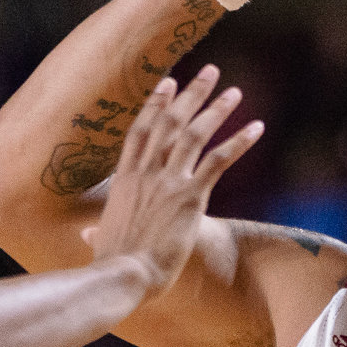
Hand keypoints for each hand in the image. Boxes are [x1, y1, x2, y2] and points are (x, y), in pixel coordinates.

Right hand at [84, 66, 262, 291]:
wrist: (123, 275)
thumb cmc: (112, 265)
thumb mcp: (102, 241)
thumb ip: (98, 232)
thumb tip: (90, 235)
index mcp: (125, 180)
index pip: (141, 131)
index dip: (156, 104)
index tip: (169, 82)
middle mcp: (146, 173)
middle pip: (169, 122)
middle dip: (191, 94)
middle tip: (209, 71)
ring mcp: (167, 182)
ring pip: (194, 134)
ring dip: (216, 109)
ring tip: (235, 92)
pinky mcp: (190, 196)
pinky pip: (218, 161)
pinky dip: (239, 141)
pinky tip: (256, 127)